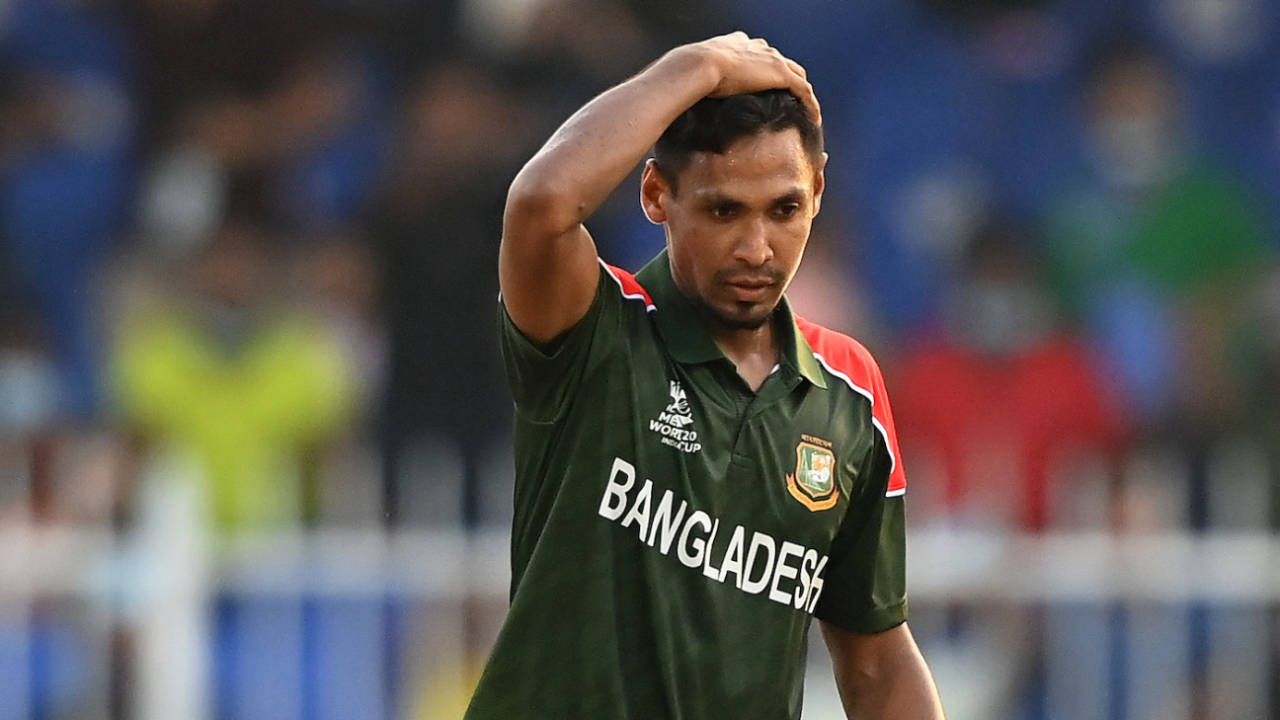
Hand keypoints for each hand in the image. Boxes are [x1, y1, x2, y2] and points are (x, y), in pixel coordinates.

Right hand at [683, 32, 820, 125]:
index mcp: (738, 44)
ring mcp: (771, 59)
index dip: (765, 69)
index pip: (759, 54)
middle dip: (789, 79)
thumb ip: (697, 84)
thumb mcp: (695, 76)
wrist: (699, 64)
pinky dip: (811, 104)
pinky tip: (813, 119)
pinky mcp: (780, 73)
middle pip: (782, 63)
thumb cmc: (690, 72)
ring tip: (806, 111)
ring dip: (803, 93)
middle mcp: (758, 48)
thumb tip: (687, 100)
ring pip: (798, 76)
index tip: (765, 84)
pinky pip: (803, 90)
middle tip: (791, 100)